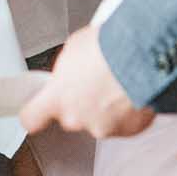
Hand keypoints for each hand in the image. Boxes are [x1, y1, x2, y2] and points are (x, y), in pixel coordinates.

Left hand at [19, 24, 153, 139]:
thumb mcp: (75, 48)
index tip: (36, 109)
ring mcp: (104, 127)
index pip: (31, 118)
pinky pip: (125, 121)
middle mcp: (77, 118)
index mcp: (58, 98)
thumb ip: (67, 71)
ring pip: (100, 120)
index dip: (35, 113)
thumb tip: (71, 72)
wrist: (144, 54)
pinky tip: (132, 89)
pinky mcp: (130, 129)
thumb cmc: (109, 46)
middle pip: (71, 116)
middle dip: (81, 103)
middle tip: (94, 81)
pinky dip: (128, 109)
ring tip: (118, 81)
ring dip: (106, 106)